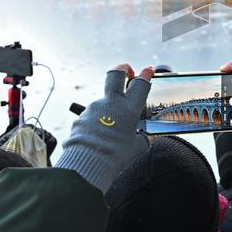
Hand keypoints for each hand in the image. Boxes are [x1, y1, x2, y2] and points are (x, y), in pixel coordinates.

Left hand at [55, 63, 153, 192]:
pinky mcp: (81, 117)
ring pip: (104, 101)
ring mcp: (94, 108)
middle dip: (123, 69)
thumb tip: (145, 137)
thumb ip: (142, 138)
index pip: (140, 83)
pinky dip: (97, 123)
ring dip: (109, 109)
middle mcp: (111, 103)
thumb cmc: (116, 156)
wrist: (88, 163)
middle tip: (128, 72)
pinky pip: (92, 116)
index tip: (150, 69)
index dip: (147, 74)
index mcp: (129, 108)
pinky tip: (100, 137)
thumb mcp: (136, 146)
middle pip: (116, 74)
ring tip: (111, 130)